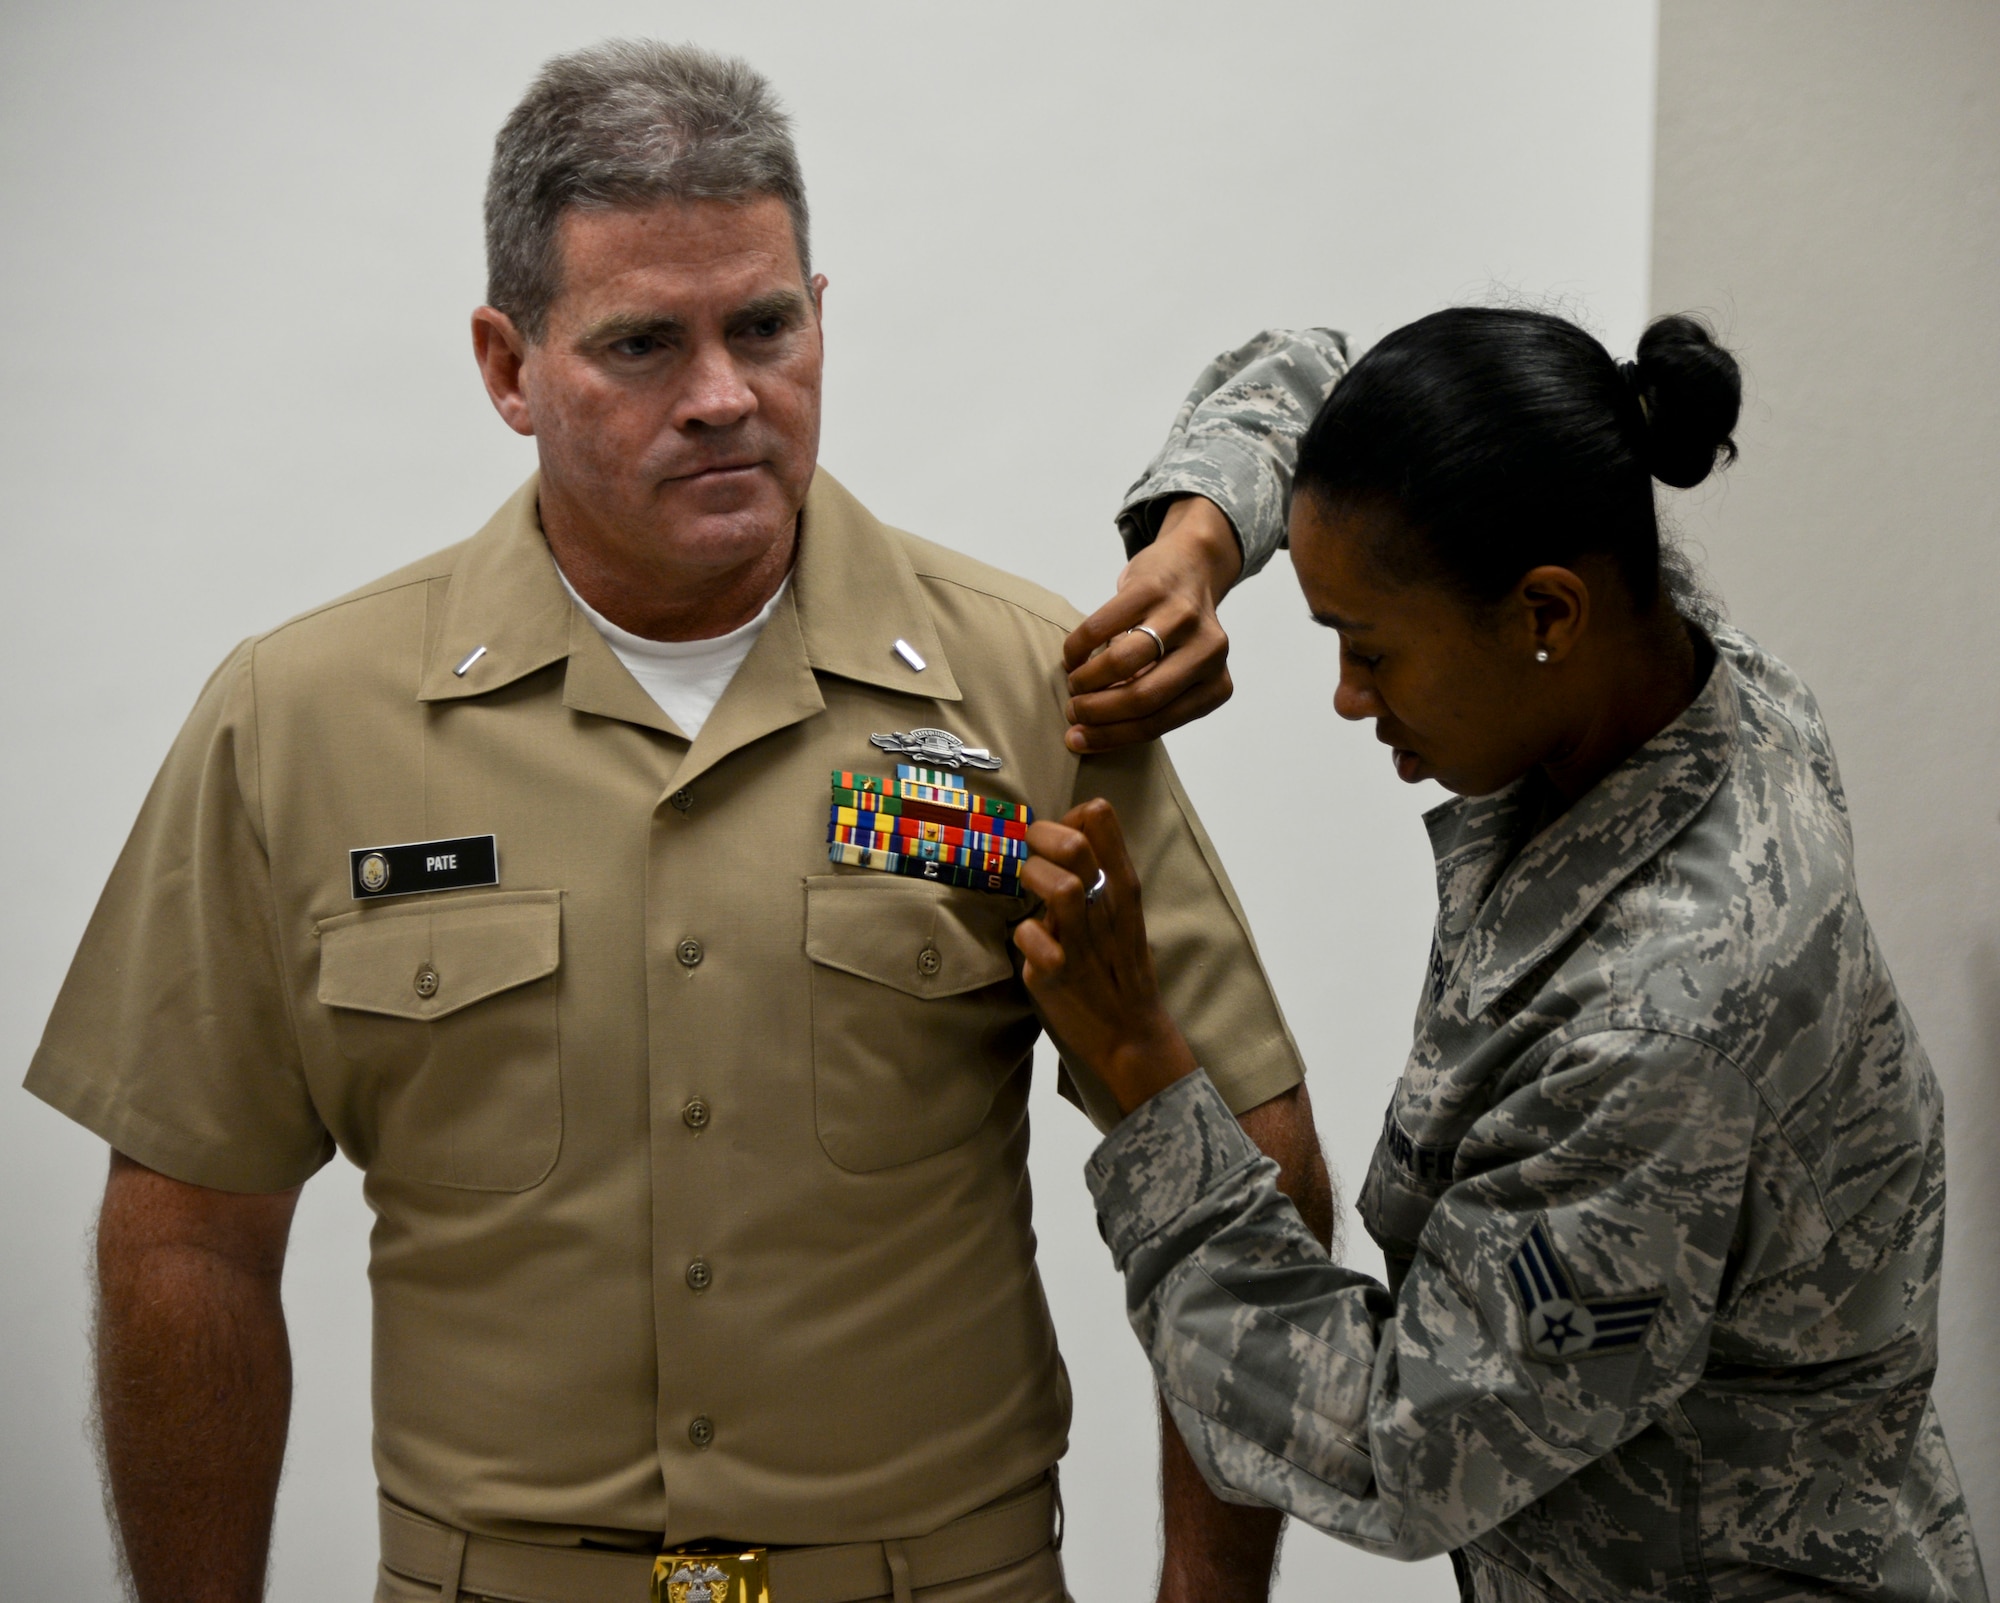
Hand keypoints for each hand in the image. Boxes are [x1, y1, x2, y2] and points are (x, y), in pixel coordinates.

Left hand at [1014, 798, 1198, 1113]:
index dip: (1066, 815)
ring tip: (1027, 885)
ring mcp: (1082, 941)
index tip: (1055, 832)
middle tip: (1029, 851)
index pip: (1100, 819)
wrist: (1132, 1034)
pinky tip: (1031, 942)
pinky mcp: (1056, 973)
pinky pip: (1028, 934)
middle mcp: (1105, 909)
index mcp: (1123, 888)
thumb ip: (1098, 874)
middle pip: (1074, 845)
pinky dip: (1023, 933)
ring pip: (1058, 886)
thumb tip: (1068, 830)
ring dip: (1032, 877)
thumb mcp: (1122, 913)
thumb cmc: (1120, 968)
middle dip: (1039, 837)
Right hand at [1063, 496, 1243, 752]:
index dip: (1110, 736)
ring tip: (1074, 683)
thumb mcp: (1178, 674)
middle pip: (1142, 698)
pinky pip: (1102, 626)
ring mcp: (1183, 616)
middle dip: (1096, 712)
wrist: (1192, 565)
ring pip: (1123, 663)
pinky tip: (1072, 656)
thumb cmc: (1177, 633)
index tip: (1076, 740)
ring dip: (1087, 679)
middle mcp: (1209, 652)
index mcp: (1216, 685)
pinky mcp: (1153, 589)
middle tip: (1072, 711)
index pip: (1157, 723)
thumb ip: (1149, 701)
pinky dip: (1079, 646)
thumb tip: (1089, 732)